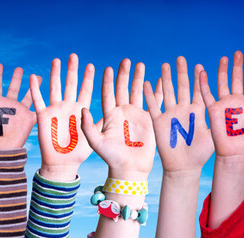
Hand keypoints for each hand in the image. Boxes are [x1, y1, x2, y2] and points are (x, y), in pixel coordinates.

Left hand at [0, 63, 35, 149]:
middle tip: (20, 68)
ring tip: (37, 77)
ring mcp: (19, 112)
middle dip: (17, 78)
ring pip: (27, 95)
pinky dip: (42, 101)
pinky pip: (37, 108)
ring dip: (32, 86)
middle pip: (14, 88)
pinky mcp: (29, 119)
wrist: (1, 152)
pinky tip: (47, 94)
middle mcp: (8, 105)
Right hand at [30, 53, 94, 179]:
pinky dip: (35, 89)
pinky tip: (33, 77)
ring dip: (55, 74)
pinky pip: (38, 100)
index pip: (86, 90)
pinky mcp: (43, 116)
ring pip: (55, 87)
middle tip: (74, 55)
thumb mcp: (94, 136)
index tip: (92, 65)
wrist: (62, 163)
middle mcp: (68, 106)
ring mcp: (55, 109)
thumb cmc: (79, 152)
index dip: (89, 78)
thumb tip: (104, 108)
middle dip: (72, 70)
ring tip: (56, 60)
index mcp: (81, 110)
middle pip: (70, 84)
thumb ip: (97, 122)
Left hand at [82, 59, 155, 180]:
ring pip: (138, 92)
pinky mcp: (149, 120)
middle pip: (123, 88)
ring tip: (141, 64)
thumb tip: (83, 109)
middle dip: (124, 74)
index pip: (108, 93)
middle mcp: (122, 112)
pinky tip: (160, 79)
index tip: (107, 68)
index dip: (107, 81)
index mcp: (109, 115)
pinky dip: (157, 91)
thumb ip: (88, 127)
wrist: (130, 169)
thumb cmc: (111, 158)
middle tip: (126, 60)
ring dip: (139, 78)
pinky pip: (154, 102)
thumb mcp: (97, 143)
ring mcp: (136, 115)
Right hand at [145, 57, 213, 172]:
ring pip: (168, 92)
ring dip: (166, 79)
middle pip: (181, 87)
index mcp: (197, 111)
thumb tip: (232, 112)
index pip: (197, 90)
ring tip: (165, 65)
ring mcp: (170, 114)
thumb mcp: (213, 135)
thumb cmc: (200, 154)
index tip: (199, 65)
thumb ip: (218, 122)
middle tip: (180, 58)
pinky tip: (147, 84)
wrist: (184, 166)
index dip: (198, 78)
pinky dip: (150, 95)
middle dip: (181, 72)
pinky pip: (153, 106)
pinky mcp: (159, 122)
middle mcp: (183, 110)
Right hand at [200, 51, 243, 159]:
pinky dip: (203, 83)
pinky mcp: (214, 111)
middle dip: (238, 66)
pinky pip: (207, 95)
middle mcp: (238, 102)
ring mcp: (225, 105)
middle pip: (238, 79)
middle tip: (239, 53)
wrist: (237, 156)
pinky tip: (201, 72)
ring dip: (223, 70)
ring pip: (223, 83)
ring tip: (224, 58)